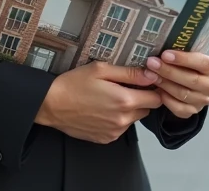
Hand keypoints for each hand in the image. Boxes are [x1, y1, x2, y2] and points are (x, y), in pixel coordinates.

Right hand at [34, 61, 163, 143]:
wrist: (51, 104)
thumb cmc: (74, 84)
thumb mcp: (102, 70)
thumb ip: (130, 73)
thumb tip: (152, 75)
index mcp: (125, 101)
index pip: (157, 98)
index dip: (154, 89)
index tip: (147, 82)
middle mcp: (123, 120)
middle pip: (147, 109)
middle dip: (142, 98)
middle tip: (126, 87)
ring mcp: (114, 132)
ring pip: (133, 119)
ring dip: (129, 109)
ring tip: (110, 98)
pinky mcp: (105, 139)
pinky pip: (120, 128)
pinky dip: (117, 119)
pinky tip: (102, 109)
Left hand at [143, 50, 208, 118]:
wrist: (189, 84)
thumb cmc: (186, 65)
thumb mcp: (187, 56)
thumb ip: (179, 54)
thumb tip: (159, 48)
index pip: (203, 63)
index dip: (184, 59)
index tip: (165, 54)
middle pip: (192, 80)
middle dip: (169, 71)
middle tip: (152, 63)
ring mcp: (204, 100)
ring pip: (183, 94)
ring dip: (164, 84)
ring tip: (150, 75)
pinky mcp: (193, 111)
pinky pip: (178, 108)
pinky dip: (166, 99)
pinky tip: (157, 90)